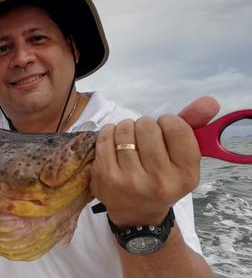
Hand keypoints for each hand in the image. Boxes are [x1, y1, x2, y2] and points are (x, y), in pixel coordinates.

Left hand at [90, 96, 219, 226]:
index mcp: (185, 176)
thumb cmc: (162, 178)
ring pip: (125, 129)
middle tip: (145, 137)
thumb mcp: (183, 159)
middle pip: (148, 126)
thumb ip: (194, 126)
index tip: (165, 129)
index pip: (177, 128)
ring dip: (127, 128)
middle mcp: (159, 181)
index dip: (168, 122)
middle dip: (146, 125)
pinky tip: (115, 144)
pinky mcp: (104, 176)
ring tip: (130, 141)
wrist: (136, 213)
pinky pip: (105, 136)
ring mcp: (129, 180)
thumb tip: (209, 100)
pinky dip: (109, 133)